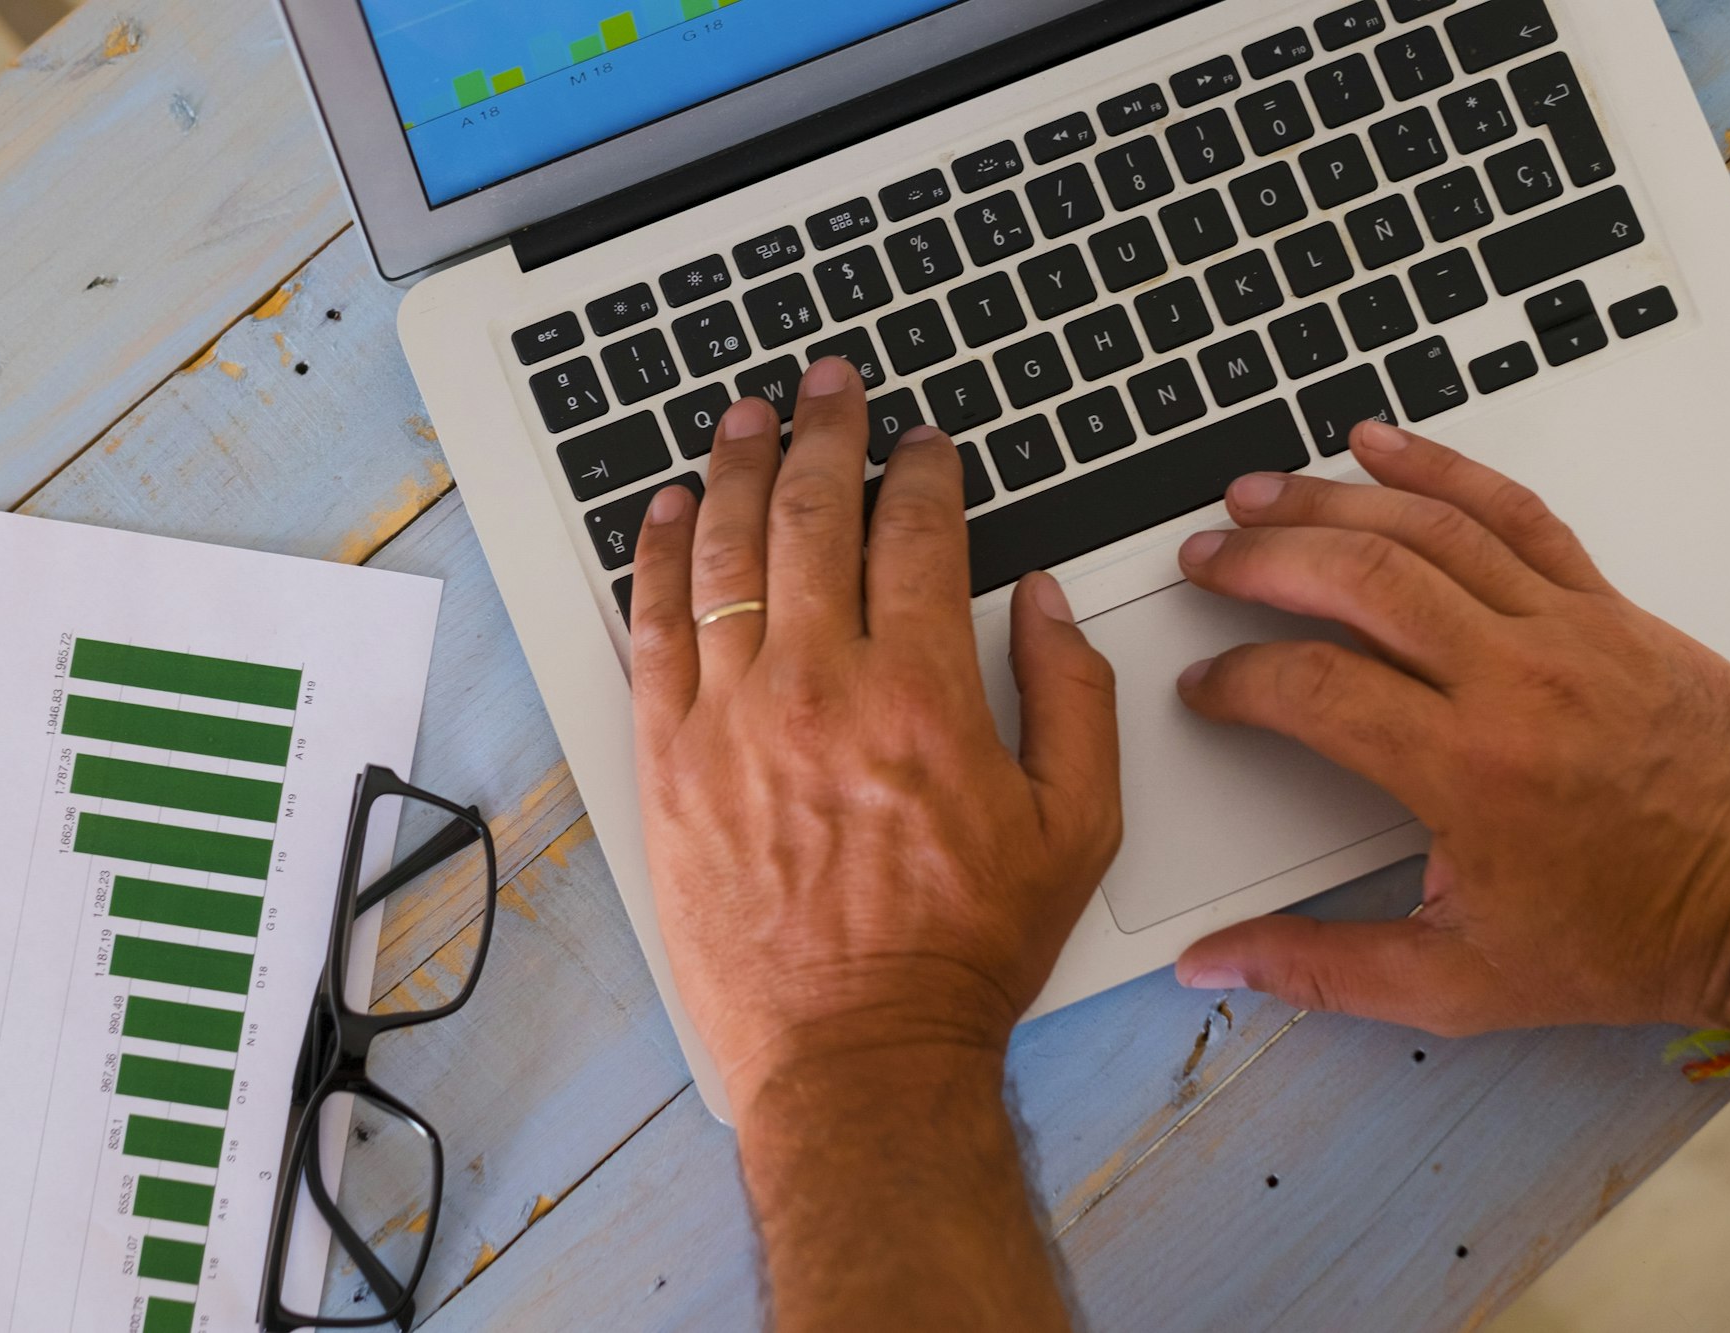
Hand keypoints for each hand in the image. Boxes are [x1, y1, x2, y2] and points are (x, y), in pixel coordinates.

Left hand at [627, 357, 1121, 1113]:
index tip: (924, 445)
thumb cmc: (960, 950)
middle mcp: (820, 688)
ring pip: (729, 555)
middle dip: (829, 434)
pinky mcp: (669, 761)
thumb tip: (1047, 601)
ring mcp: (732, 720)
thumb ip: (1076, 697)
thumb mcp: (1077, 829)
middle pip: (817, 517)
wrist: (856, 1049)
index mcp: (924, 694)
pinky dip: (657, 558)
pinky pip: (652, 630)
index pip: (919, 535)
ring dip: (740, 469)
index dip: (924, 471)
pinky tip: (670, 510)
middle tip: (830, 388)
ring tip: (748, 416)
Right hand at [1175, 420, 1729, 1046]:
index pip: (1313, 687)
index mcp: (1468, 770)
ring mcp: (1567, 630)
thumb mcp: (1459, 984)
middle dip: (1261, 558)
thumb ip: (1321, 968)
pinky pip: (1516, 511)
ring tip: (1257, 493)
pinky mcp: (1608, 606)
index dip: (1238, 680)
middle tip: (1206, 557)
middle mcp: (1515, 681)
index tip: (1208, 689)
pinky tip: (1382, 447)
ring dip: (1327, 502)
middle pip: (1359, 579)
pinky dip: (1440, 470)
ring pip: (1427, 530)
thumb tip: (1218, 964)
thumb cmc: (1637, 934)